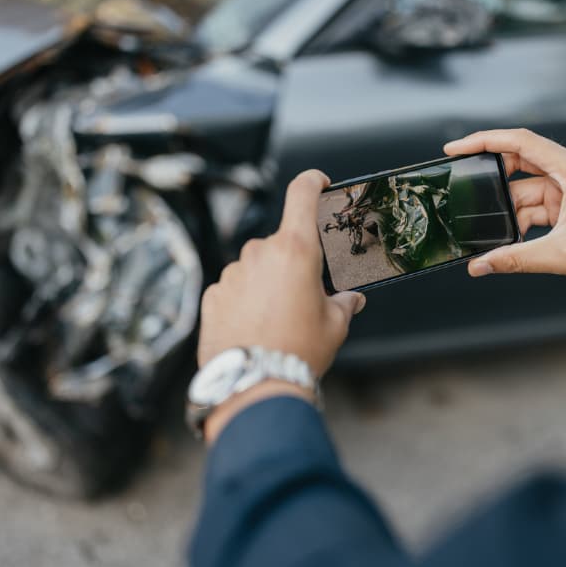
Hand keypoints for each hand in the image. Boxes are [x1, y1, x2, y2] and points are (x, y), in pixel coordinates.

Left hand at [198, 169, 365, 375]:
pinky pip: (235, 288)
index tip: (319, 183)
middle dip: (294, 264)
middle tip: (305, 297)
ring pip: (256, 267)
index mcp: (295, 249)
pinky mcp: (213, 295)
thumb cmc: (299, 351)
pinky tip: (256, 328)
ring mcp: (232, 273)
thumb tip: (352, 299)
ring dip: (268, 283)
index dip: (312, 181)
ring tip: (279, 322)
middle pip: (281, 243)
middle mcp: (259, 253)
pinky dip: (246, 300)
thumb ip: (344, 304)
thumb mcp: (335, 326)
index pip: (301, 194)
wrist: (254, 385)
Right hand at [443, 129, 565, 306]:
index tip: (456, 149)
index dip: (483, 142)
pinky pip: (540, 208)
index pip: (519, 142)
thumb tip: (481, 265)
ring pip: (528, 192)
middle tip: (462, 190)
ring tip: (487, 230)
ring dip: (509, 211)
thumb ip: (516, 259)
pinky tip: (509, 240)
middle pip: (519, 165)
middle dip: (491, 181)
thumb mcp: (563, 255)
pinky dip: (523, 222)